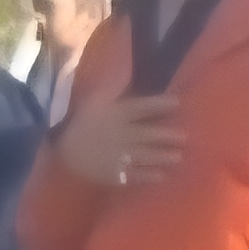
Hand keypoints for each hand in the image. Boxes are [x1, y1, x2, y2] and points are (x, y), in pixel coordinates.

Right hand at [56, 91, 184, 189]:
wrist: (64, 152)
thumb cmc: (82, 123)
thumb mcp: (95, 101)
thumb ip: (115, 90)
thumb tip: (133, 75)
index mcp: (115, 114)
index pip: (141, 107)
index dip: (160, 104)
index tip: (177, 102)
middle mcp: (119, 134)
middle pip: (147, 134)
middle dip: (167, 135)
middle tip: (184, 136)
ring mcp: (117, 155)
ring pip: (145, 155)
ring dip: (163, 156)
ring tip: (179, 156)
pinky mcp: (114, 173)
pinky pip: (134, 175)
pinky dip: (149, 175)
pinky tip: (162, 175)